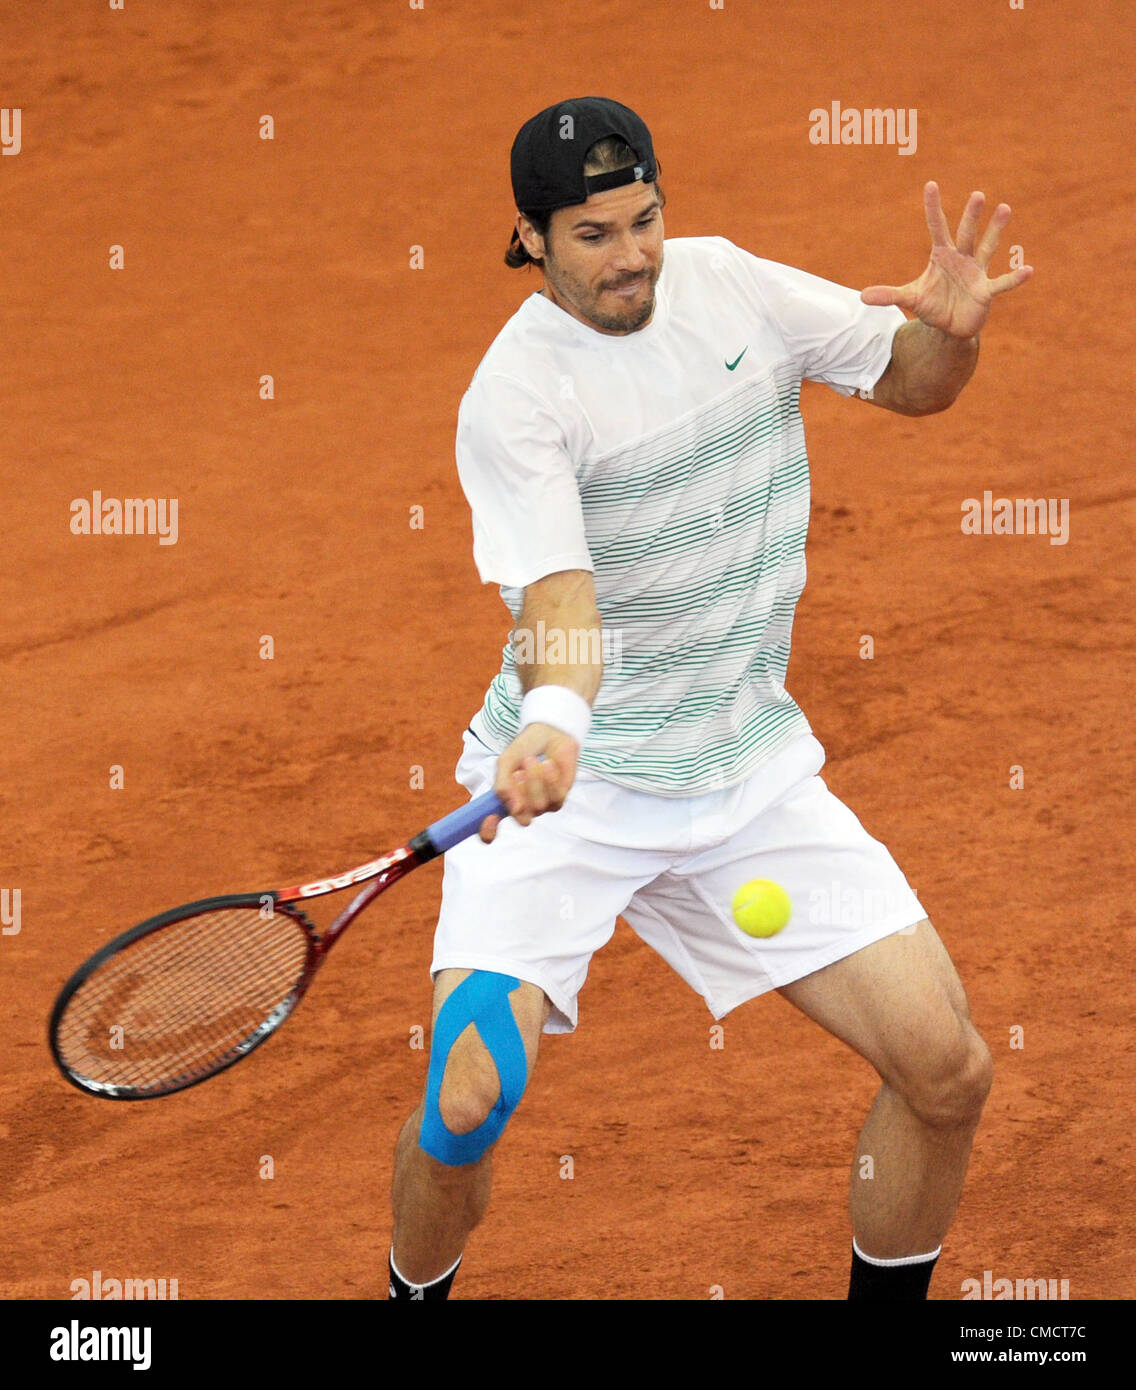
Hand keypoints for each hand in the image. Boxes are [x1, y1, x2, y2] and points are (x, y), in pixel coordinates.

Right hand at [478, 723, 579, 843]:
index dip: (488, 831)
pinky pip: (555, 797)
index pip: (491, 830)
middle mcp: (522, 808)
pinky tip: (548, 764)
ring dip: (535, 781)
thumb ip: (503, 784)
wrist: (549, 733)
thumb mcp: (506, 762)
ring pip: (539, 807)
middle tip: (518, 772)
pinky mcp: (560, 797)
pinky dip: (550, 779)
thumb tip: (514, 808)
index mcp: (503, 801)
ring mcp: (542, 805)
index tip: (491, 819)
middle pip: (521, 818)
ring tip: (533, 760)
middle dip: (521, 793)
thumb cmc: (525, 748)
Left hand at [861, 182, 1032, 338]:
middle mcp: (962, 258)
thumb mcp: (910, 299)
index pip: (936, 227)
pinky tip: (1028, 270)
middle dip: (971, 216)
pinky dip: (1014, 278)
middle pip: (966, 233)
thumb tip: (862, 297)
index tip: (930, 184)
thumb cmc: (933, 305)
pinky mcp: (986, 291)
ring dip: (995, 230)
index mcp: (942, 255)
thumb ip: (889, 295)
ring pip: (986, 248)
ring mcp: (976, 272)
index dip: (933, 208)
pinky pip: (1002, 282)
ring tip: (1005, 208)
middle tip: (977, 195)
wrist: (950, 326)